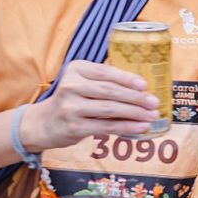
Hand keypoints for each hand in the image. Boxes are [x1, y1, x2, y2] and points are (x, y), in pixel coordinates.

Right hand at [18, 60, 159, 150]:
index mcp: (76, 69)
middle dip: (135, 97)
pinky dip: (126, 127)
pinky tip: (140, 128)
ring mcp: (71, 107)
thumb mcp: (82, 83)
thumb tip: (143, 88)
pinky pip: (106, 126)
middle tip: (154, 102)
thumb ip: (104, 81)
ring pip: (110, 109)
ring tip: (151, 116)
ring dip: (134, 113)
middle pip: (110, 91)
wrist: (44, 123)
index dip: (127, 78)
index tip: (145, 85)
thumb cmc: (72, 100)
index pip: (105, 72)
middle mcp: (71, 86)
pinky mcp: (74, 127)